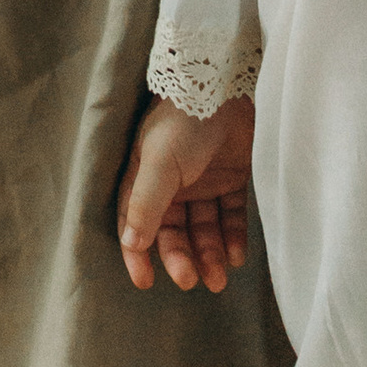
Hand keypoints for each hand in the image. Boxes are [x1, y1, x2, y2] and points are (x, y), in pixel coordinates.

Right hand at [118, 94, 254, 294]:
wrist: (228, 83)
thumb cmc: (185, 119)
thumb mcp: (160, 161)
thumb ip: (146, 203)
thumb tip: (130, 243)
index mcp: (146, 174)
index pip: (135, 221)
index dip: (137, 252)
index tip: (145, 282)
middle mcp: (173, 181)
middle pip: (173, 230)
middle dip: (180, 257)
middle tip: (191, 280)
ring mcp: (204, 180)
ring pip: (203, 227)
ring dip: (209, 254)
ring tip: (219, 278)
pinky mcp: (232, 178)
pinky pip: (231, 216)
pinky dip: (232, 237)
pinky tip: (236, 256)